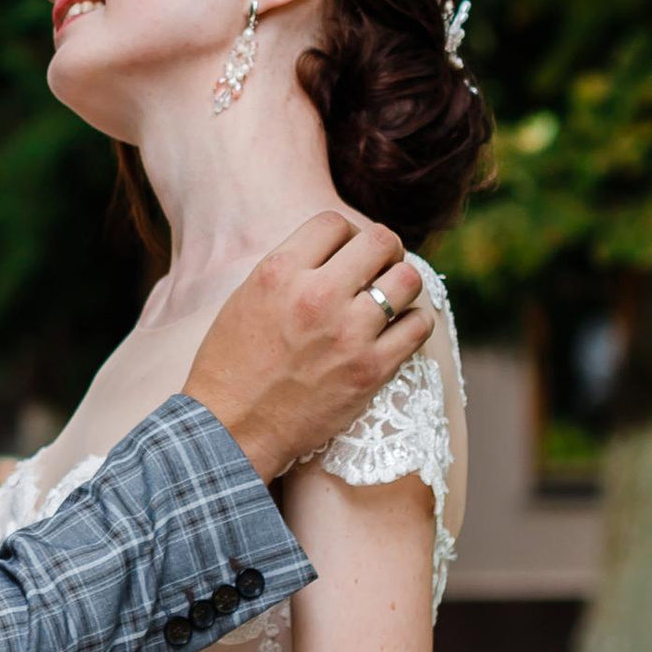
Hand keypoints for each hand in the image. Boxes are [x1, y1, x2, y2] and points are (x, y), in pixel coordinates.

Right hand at [180, 212, 432, 486]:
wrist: (232, 428)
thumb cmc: (232, 364)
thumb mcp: (247, 297)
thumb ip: (291, 269)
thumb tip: (336, 252)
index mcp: (279, 272)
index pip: (334, 223)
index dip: (344, 234)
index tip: (344, 253)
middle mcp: (317, 295)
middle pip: (379, 241)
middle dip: (383, 249)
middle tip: (378, 266)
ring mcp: (349, 333)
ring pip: (408, 280)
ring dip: (402, 283)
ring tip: (390, 297)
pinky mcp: (372, 370)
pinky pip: (418, 326)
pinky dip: (413, 322)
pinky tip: (397, 329)